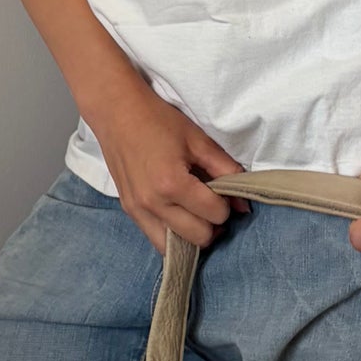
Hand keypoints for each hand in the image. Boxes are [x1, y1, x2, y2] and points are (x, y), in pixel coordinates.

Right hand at [86, 81, 249, 255]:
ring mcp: (138, 210)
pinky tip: (179, 217)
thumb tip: (243, 204)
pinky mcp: (129, 211)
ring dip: (191, 235)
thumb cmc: (159, 121)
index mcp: (172, 183)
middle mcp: (153, 203)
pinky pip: (155, 239)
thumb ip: (226, 170)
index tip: (222, 191)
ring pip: (175, 247)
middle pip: (199, 237)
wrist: (117, 113)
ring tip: (195, 215)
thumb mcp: (199, 141)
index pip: (214, 214)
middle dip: (212, 224)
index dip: (226, 205)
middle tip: (212, 204)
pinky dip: (172, 235)